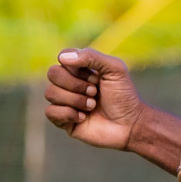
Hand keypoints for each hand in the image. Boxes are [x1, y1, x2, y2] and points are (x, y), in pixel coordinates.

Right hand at [44, 47, 180, 172]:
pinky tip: (83, 118)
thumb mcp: (115, 69)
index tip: (96, 77)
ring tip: (93, 106)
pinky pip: (50, 112)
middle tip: (95, 92)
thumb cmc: (124, 96)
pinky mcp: (63, 120)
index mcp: (80, 69)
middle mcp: (69, 83)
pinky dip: (68, 114)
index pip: (63, 57)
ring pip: (50, 93)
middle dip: (76, 84)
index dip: (77, 67)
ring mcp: (65, 101)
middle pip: (53, 74)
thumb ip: (92, 56)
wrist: (130, 125)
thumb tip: (62, 58)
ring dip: (76, 100)